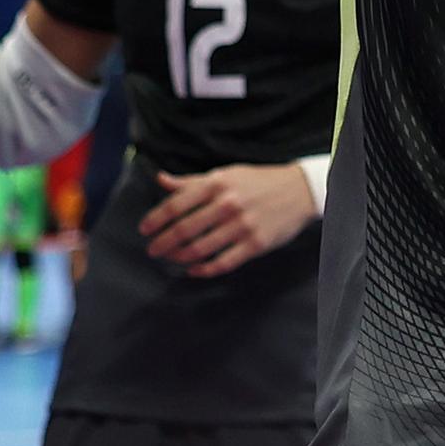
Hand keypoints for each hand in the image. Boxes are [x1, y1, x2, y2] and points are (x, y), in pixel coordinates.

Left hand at [141, 164, 319, 278]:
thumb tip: (161, 179)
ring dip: (180, 257)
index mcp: (218, 184)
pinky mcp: (255, 244)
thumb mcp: (226, 174)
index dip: (156, 219)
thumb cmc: (258, 182)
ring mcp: (243, 226)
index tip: (144, 230)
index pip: (176, 204)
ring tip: (172, 258)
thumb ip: (192, 182)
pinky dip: (204, 270)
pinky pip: (223, 263)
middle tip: (153, 250)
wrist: (300, 191)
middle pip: (185, 229)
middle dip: (163, 242)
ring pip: (201, 248)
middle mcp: (228, 204)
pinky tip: (194, 270)